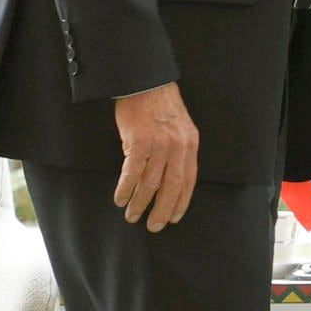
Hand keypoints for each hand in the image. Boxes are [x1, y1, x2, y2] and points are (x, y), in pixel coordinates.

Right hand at [112, 82, 198, 231]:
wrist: (146, 83)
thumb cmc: (161, 106)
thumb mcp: (180, 127)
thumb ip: (179, 151)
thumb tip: (171, 179)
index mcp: (190, 144)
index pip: (189, 180)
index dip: (181, 202)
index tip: (174, 217)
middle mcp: (177, 147)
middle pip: (171, 187)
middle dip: (162, 210)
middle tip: (154, 226)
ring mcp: (158, 145)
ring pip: (150, 184)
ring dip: (140, 204)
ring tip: (132, 215)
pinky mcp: (138, 143)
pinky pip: (131, 173)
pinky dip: (125, 189)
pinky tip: (120, 199)